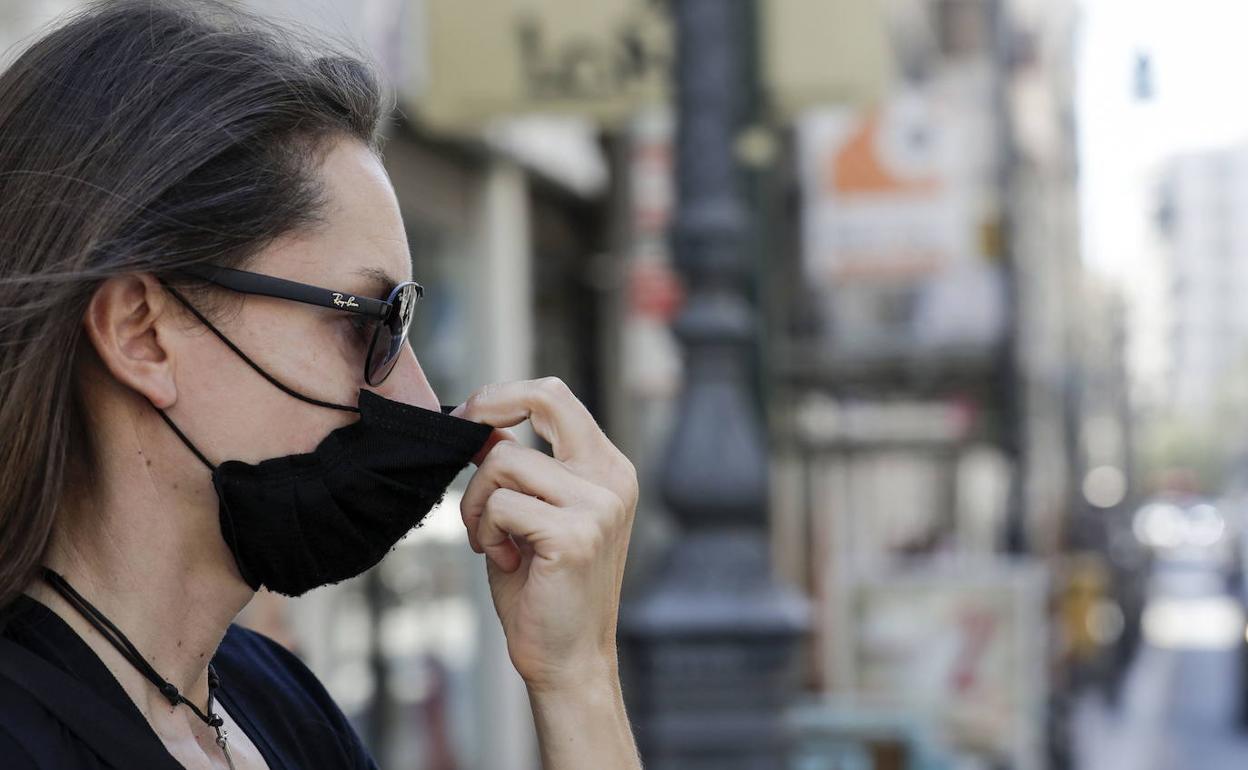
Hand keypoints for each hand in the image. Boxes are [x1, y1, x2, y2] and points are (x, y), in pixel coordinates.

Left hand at [452, 378, 637, 693]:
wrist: (568, 661)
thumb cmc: (545, 591)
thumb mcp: (531, 515)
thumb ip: (517, 470)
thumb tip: (481, 427)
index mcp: (608, 469)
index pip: (557, 396)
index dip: (505, 395)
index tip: (470, 417)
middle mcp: (612, 478)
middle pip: (544, 398)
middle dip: (489, 406)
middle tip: (461, 434)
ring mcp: (598, 505)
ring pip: (504, 460)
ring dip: (477, 502)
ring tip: (491, 541)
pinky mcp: (575, 535)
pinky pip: (502, 504)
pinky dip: (485, 530)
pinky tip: (503, 560)